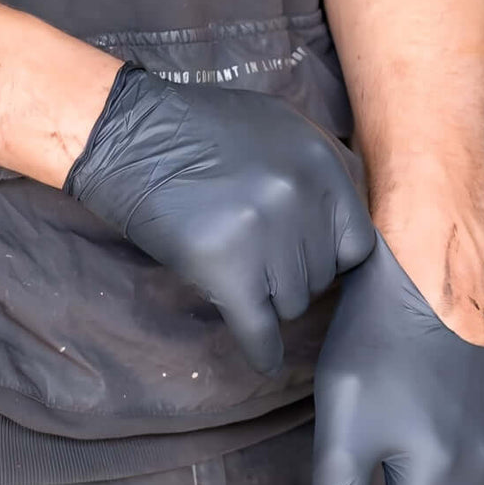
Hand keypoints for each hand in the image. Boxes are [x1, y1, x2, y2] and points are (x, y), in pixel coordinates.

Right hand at [65, 64, 374, 374]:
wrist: (127, 135)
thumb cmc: (195, 128)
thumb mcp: (275, 127)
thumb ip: (315, 172)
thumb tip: (337, 224)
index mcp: (321, 163)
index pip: (356, 243)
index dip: (328, 256)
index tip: (306, 260)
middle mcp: (302, 197)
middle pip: (321, 276)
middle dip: (291, 275)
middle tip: (253, 258)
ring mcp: (266, 234)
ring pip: (292, 304)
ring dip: (267, 299)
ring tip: (234, 273)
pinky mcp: (227, 267)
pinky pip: (259, 329)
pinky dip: (261, 349)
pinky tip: (261, 357)